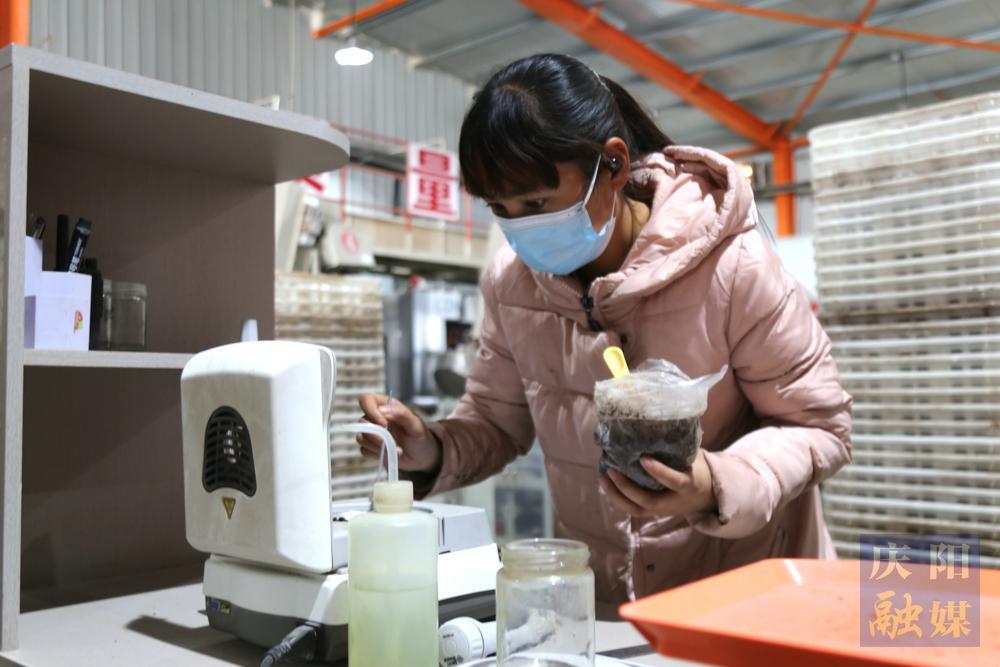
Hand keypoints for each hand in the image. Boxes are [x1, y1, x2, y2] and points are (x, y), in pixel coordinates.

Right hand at [357, 394, 441, 472]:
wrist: (423, 457)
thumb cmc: (421, 437)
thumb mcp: (416, 424)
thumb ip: (402, 414)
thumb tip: (383, 409)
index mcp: (386, 406)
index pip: (367, 400)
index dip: (370, 410)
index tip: (383, 423)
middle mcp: (376, 418)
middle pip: (361, 421)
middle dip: (374, 434)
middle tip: (387, 442)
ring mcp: (373, 433)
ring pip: (361, 437)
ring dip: (377, 446)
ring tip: (396, 450)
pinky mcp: (371, 448)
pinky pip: (364, 450)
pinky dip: (376, 454)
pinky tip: (390, 454)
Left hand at [599, 449, 716, 517]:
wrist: (707, 497)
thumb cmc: (697, 469)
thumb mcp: (694, 458)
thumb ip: (678, 446)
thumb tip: (658, 421)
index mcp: (688, 485)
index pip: (673, 481)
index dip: (659, 471)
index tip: (643, 458)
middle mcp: (674, 501)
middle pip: (648, 501)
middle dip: (627, 488)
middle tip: (611, 470)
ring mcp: (662, 510)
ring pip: (636, 510)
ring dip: (617, 496)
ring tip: (602, 478)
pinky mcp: (653, 512)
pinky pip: (633, 509)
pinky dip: (617, 498)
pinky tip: (606, 484)